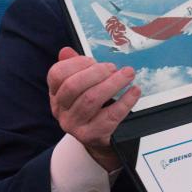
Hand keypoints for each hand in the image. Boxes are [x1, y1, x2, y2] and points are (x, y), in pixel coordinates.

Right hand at [47, 47, 140, 170]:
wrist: (101, 140)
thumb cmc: (94, 108)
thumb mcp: (83, 88)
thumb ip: (76, 68)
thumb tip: (66, 51)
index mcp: (56, 95)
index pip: (57, 74)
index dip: (77, 63)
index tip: (94, 60)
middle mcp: (61, 111)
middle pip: (73, 86)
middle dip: (96, 73)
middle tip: (114, 68)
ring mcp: (75, 125)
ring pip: (91, 99)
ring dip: (113, 84)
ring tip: (128, 75)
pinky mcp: (92, 135)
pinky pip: (111, 116)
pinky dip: (125, 101)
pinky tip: (134, 91)